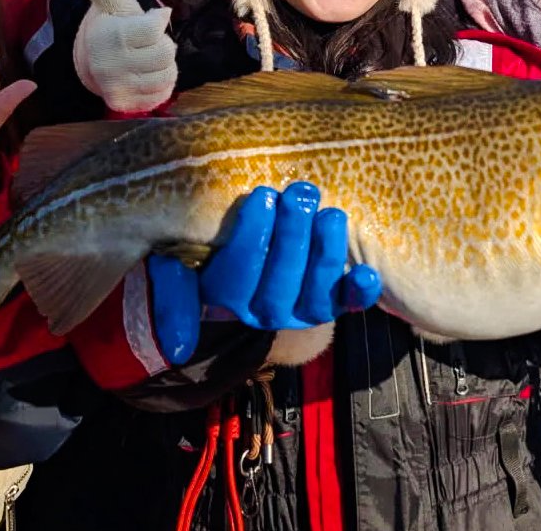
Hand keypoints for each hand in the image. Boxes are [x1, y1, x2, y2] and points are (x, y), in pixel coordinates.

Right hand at [61, 0, 177, 113]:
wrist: (93, 61)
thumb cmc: (112, 25)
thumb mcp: (109, 0)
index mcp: (109, 36)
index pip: (156, 27)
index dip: (157, 21)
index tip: (148, 20)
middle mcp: (110, 66)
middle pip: (166, 54)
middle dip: (162, 44)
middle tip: (148, 42)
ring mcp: (117, 89)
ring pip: (167, 76)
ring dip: (164, 65)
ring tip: (148, 58)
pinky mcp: (125, 105)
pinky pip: (162, 95)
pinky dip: (162, 84)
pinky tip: (147, 74)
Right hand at [148, 182, 381, 364]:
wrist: (252, 272)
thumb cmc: (210, 254)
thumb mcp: (176, 268)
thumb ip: (172, 291)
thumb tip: (179, 346)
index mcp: (226, 300)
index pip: (237, 275)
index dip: (252, 237)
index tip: (262, 196)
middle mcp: (266, 311)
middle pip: (280, 282)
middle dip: (292, 237)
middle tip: (300, 194)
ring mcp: (302, 310)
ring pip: (316, 293)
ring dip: (325, 255)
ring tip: (329, 215)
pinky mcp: (333, 303)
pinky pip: (348, 303)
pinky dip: (360, 292)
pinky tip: (368, 274)